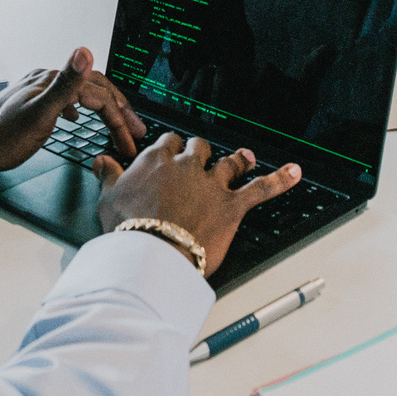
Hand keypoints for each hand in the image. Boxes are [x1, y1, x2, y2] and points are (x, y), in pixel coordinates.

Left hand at [0, 47, 144, 176]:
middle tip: (135, 129)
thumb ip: (66, 85)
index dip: (119, 117)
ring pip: (79, 93)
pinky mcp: (29, 99)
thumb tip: (84, 51)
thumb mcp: (40, 116)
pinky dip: (78, 107)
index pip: (99, 95)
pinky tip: (74, 118)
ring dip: (101, 108)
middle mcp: (46, 79)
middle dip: (118, 109)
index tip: (130, 138)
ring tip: (114, 123)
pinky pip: (63, 98)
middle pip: (93, 89)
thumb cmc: (2, 139)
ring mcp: (37, 88)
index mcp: (52, 82)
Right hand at [94, 134, 299, 277]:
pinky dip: (280, 180)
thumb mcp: (108, 199)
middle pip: (199, 148)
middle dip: (202, 152)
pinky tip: (295, 172)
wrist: (152, 252)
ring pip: (230, 163)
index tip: (171, 154)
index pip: (168, 143)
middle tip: (203, 158)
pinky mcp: (231, 205)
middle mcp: (187, 166)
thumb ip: (108, 175)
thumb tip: (101, 160)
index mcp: (157, 160)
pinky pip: (261, 188)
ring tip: (246, 157)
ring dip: (239, 160)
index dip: (171, 149)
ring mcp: (212, 184)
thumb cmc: (129, 229)